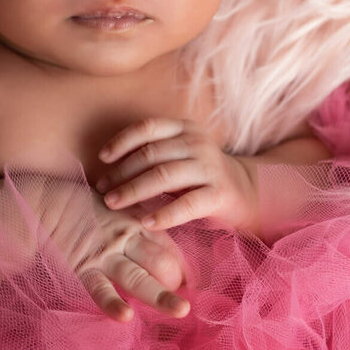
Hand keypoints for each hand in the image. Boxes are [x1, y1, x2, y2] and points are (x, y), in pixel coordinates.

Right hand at [40, 179, 191, 323]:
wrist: (43, 200)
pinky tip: (126, 316)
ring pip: (138, 277)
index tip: (193, 286)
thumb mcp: (114, 205)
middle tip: (191, 302)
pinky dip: (112, 303)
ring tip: (181, 310)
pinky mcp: (83, 267)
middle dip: (179, 282)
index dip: (185, 268)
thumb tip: (158, 243)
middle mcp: (126, 239)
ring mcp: (105, 255)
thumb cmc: (78, 203)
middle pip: (162, 262)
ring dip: (160, 296)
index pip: (170, 247)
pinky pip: (99, 289)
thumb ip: (135, 221)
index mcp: (136, 223)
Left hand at [95, 117, 256, 233]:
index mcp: (184, 129)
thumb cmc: (200, 174)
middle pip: (150, 155)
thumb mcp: (179, 154)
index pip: (147, 128)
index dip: (121, 141)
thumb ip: (153, 153)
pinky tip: (146, 222)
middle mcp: (197, 143)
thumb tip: (107, 164)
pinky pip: (187, 204)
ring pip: (163, 176)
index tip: (102, 158)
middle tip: (101, 189)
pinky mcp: (220, 193)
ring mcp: (210, 167)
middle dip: (121, 173)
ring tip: (113, 204)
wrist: (247, 191)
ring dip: (133, 190)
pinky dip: (164, 214)